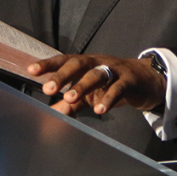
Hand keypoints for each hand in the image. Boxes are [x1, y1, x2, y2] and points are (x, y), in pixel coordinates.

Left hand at [28, 54, 165, 115]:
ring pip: (97, 74)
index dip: (48, 65)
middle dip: (62, 75)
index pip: (63, 60)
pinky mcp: (129, 80)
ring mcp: (114, 69)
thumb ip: (71, 103)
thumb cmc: (112, 84)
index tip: (31, 70)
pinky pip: (118, 88)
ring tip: (70, 98)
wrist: (146, 80)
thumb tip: (51, 115)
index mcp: (85, 64)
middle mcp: (97, 62)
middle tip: (48, 89)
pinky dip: (109, 98)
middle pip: (78, 64)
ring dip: (82, 85)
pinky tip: (100, 109)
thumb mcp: (90, 93)